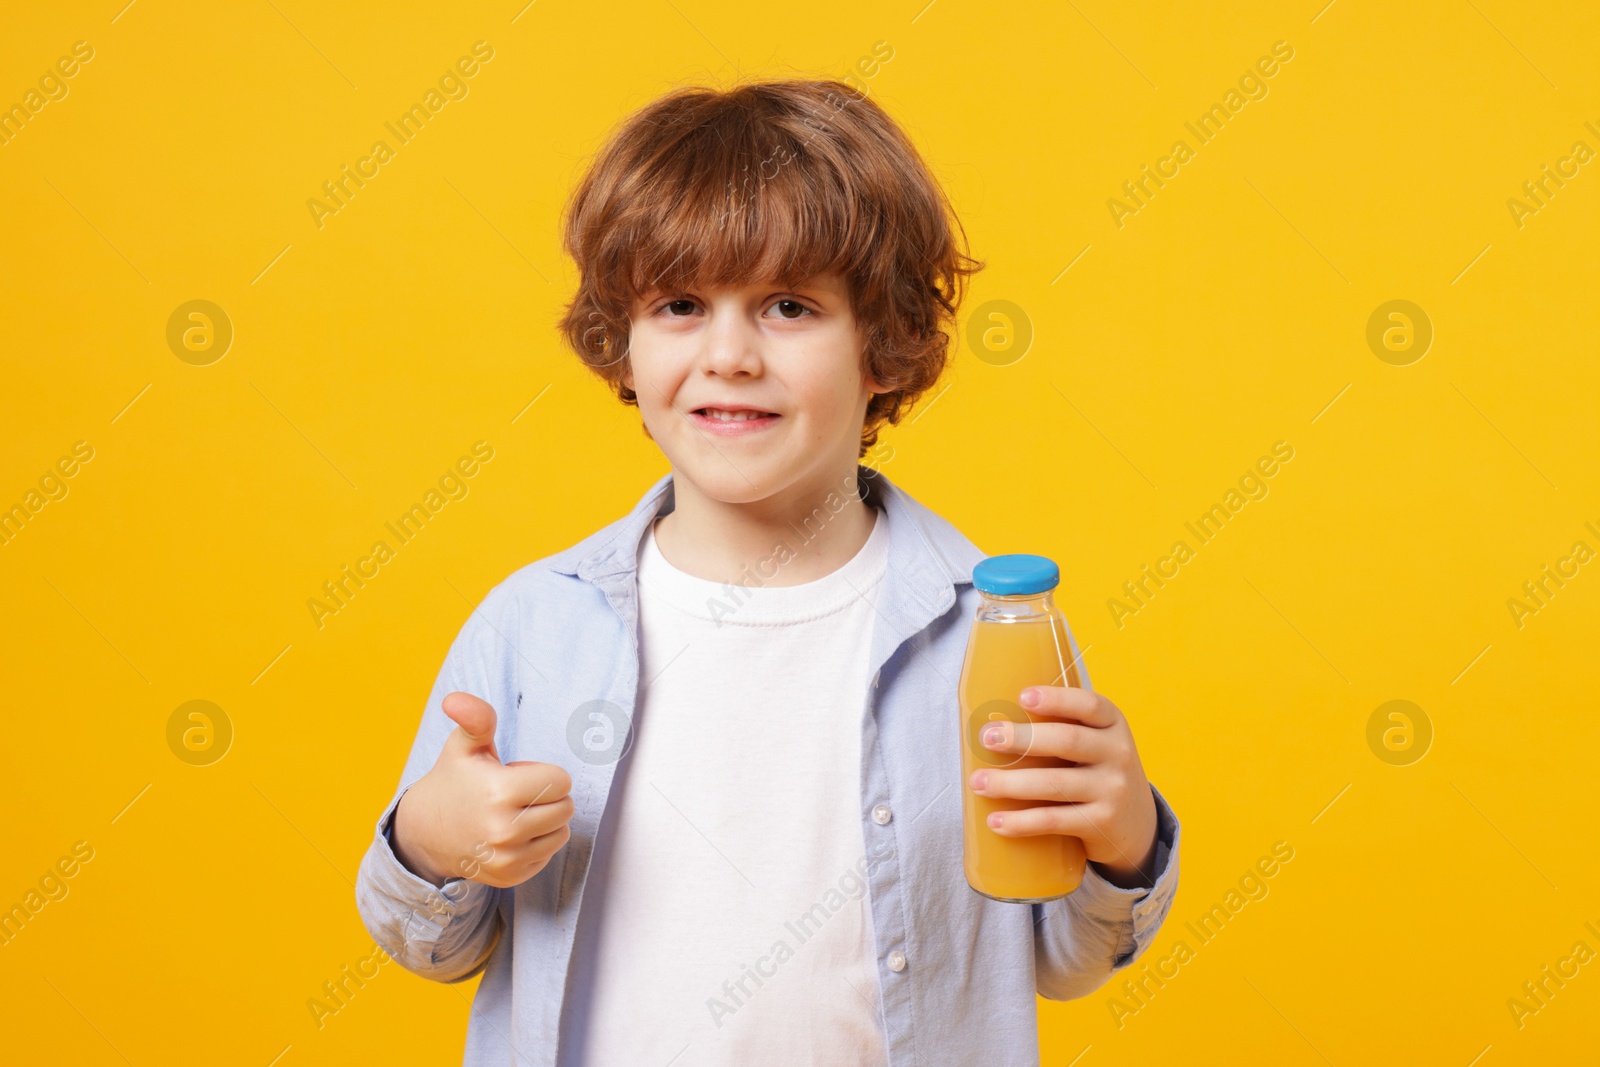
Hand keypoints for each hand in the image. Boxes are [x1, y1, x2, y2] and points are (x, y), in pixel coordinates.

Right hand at [392, 692, 574, 888]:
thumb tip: (454, 699)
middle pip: (566, 807)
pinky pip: (548, 855)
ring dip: (546, 821)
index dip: (543, 773)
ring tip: (512, 814)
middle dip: (547, 796)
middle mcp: (505, 831)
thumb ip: (475, 718)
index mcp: (499, 793)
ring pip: (561, 832)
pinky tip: (509, 835)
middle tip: (514, 795)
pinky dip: (537, 844)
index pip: (561, 781)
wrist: (425, 833)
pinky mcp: (510, 878)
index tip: (517, 774)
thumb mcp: (464, 745)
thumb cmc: (454, 782)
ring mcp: (507, 859)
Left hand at [969, 686, 1158, 888]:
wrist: (1138, 826)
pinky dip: (1022, 822)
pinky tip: (996, 821)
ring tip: (978, 783)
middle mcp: (1118, 754)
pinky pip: (1055, 820)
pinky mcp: (1101, 824)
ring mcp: (1112, 790)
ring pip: (1055, 784)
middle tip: (987, 738)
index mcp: (1113, 725)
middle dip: (1023, 739)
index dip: (1057, 699)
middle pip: (1068, 741)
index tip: (1022, 696)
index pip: (1089, 705)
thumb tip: (994, 722)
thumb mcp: (1096, 744)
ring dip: (1011, 784)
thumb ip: (1063, 729)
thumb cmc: (1097, 773)